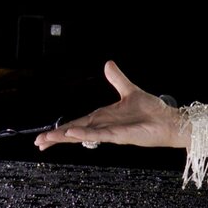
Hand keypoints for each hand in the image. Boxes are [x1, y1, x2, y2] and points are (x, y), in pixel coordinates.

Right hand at [34, 60, 190, 150]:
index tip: (45, 136)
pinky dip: (86, 134)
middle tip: (38, 143)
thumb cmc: (152, 110)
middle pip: (75, 132)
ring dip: (65, 137)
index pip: (77, 123)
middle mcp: (104, 126)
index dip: (61, 129)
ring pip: (83, 135)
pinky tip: (73, 134)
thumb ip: (117, 79)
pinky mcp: (120, 135)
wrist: (169, 120)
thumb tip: (108, 64)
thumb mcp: (130, 90)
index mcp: (104, 117)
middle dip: (57, 137)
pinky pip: (100, 134)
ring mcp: (111, 132)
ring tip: (47, 140)